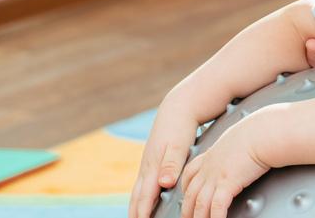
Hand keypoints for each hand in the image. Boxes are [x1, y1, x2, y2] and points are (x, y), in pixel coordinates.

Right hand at [129, 96, 200, 217]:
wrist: (178, 107)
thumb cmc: (180, 126)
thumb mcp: (178, 145)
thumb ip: (172, 165)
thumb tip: (164, 183)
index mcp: (153, 166)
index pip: (145, 197)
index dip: (143, 213)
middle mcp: (147, 166)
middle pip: (137, 196)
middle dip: (135, 212)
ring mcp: (148, 163)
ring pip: (139, 190)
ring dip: (136, 205)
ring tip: (136, 217)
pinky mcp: (153, 160)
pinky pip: (144, 183)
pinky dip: (142, 195)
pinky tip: (146, 198)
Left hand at [178, 117, 269, 217]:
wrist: (262, 132)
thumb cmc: (256, 134)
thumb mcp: (236, 140)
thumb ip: (231, 149)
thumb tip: (237, 153)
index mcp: (210, 155)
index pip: (189, 174)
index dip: (185, 187)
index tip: (185, 196)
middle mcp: (209, 167)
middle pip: (190, 193)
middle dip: (187, 209)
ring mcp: (216, 175)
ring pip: (200, 203)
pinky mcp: (227, 183)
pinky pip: (217, 206)